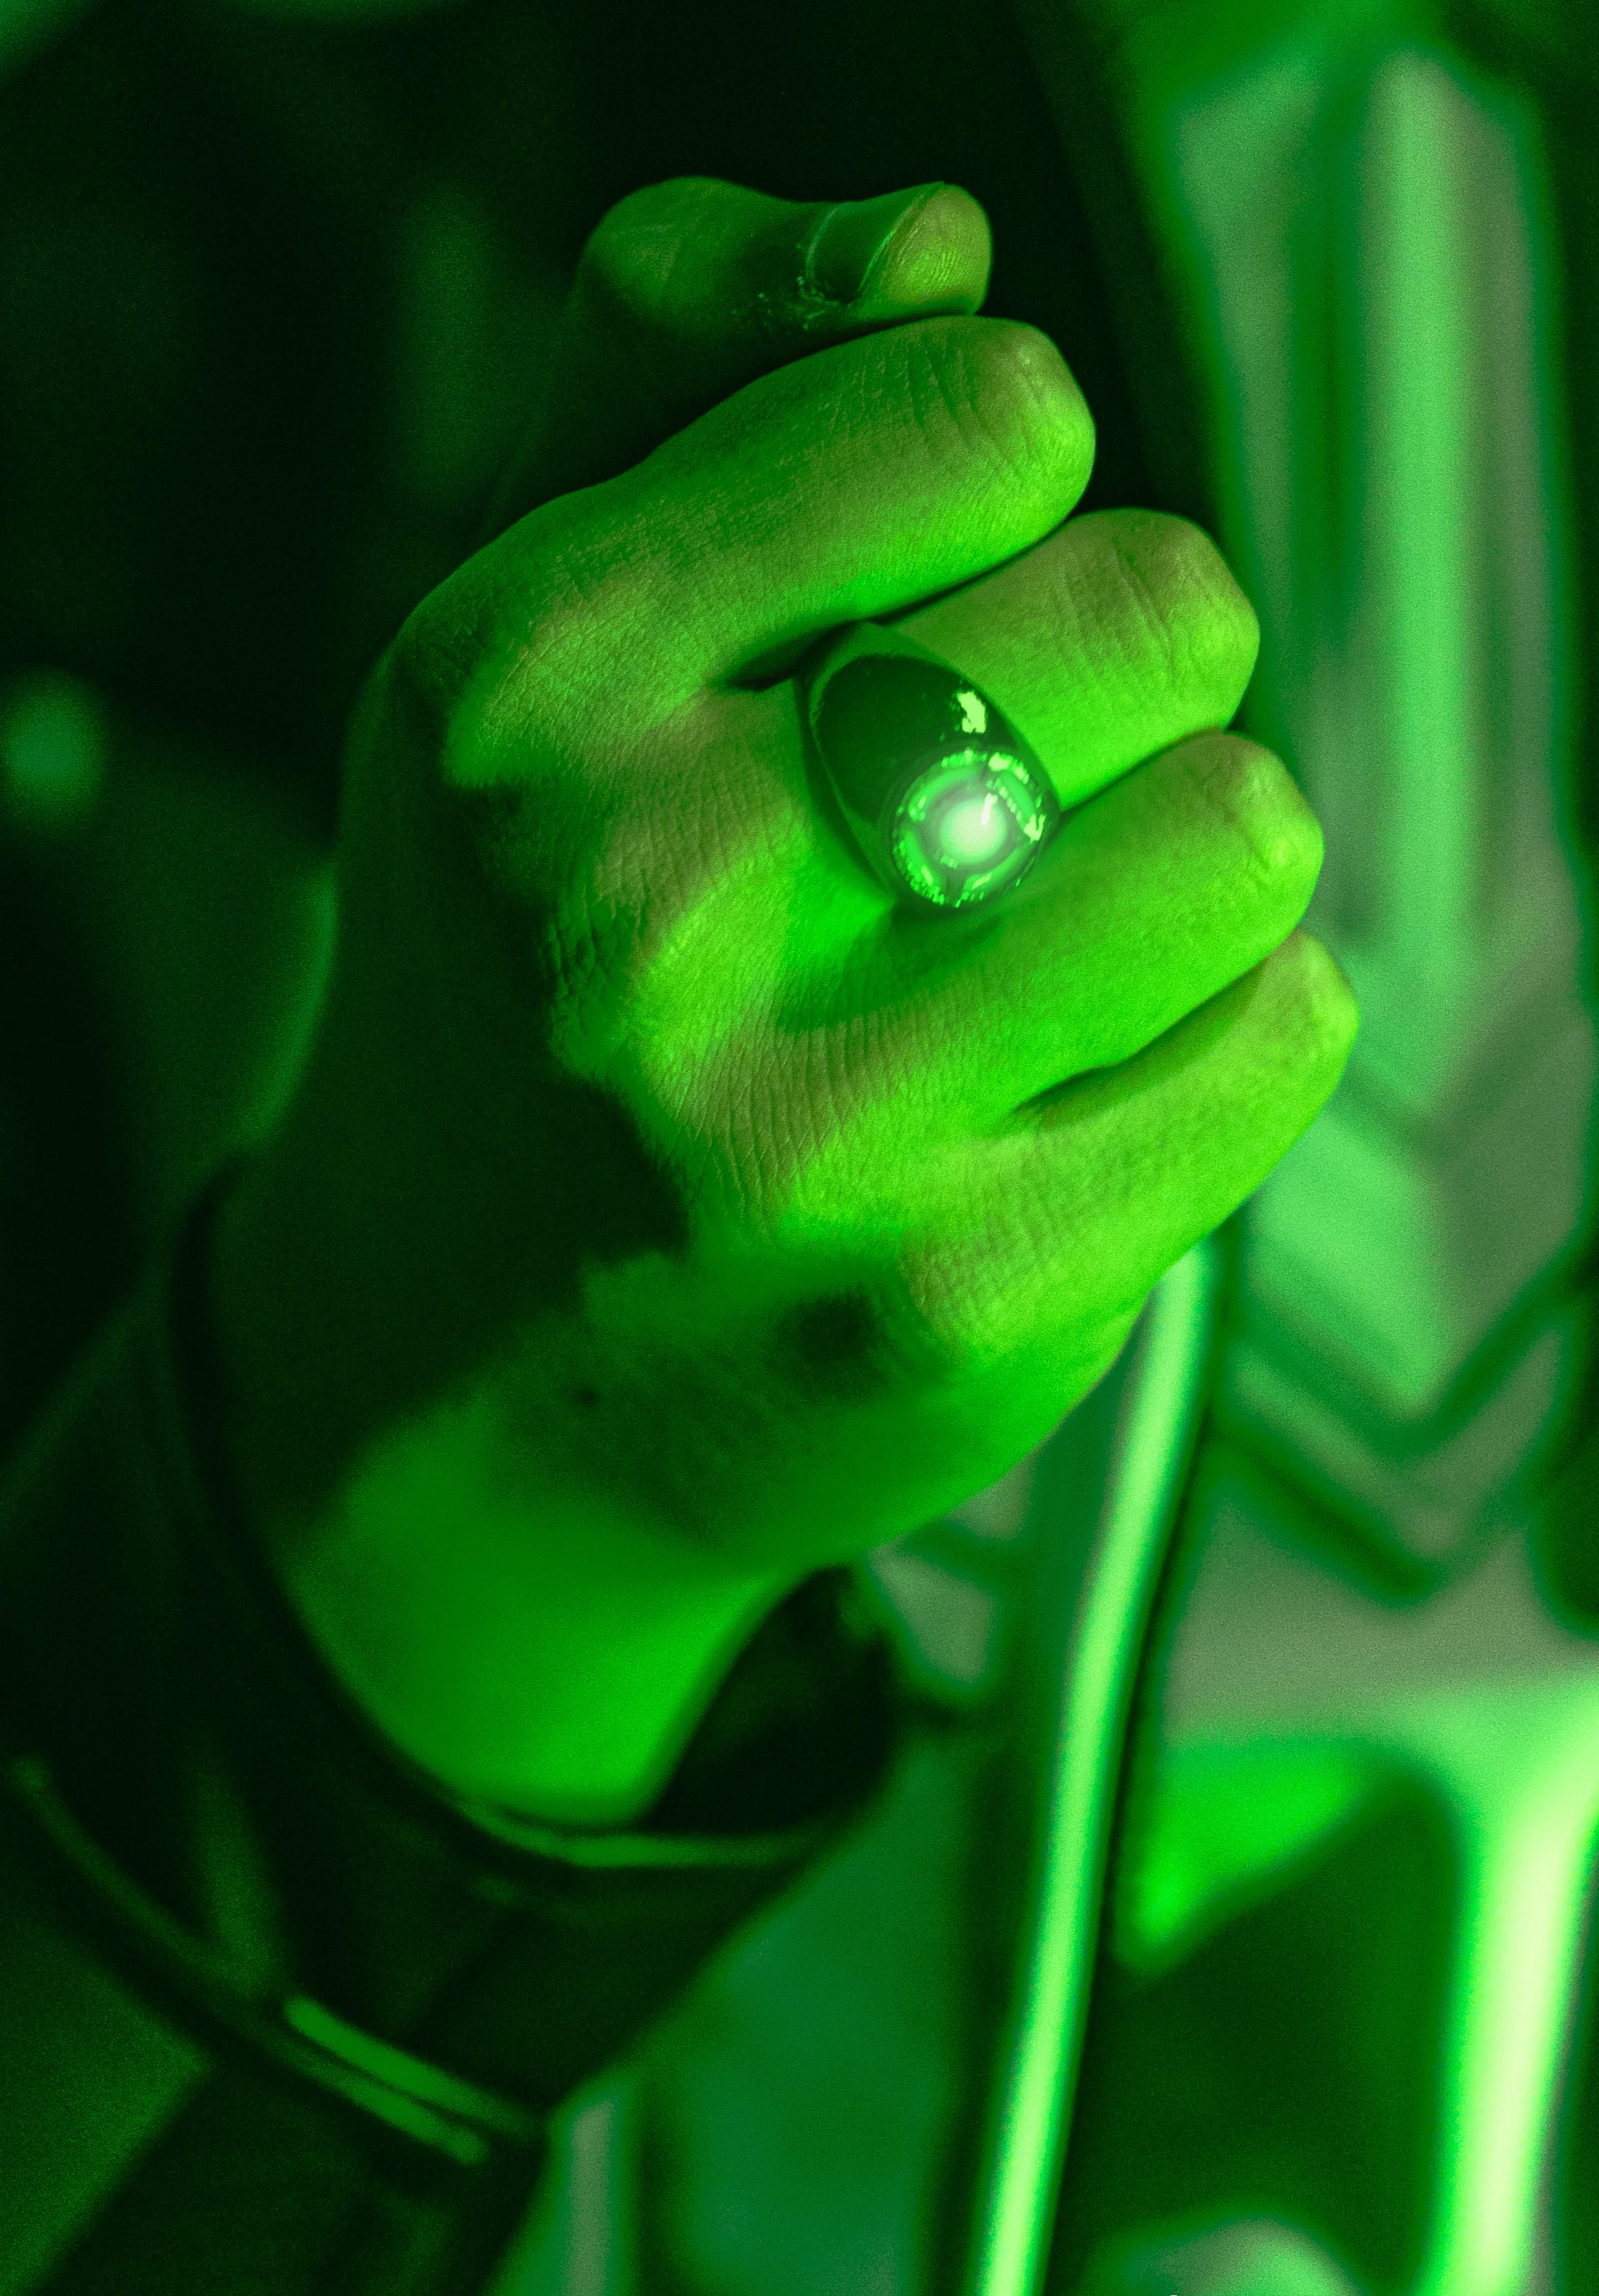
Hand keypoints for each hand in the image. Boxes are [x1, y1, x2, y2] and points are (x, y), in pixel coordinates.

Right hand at [210, 180, 1355, 1819]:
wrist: (468, 1373)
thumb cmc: (533, 963)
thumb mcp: (530, 629)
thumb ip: (686, 352)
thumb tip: (936, 241)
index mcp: (526, 683)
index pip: (989, 408)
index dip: (1007, 483)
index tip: (929, 589)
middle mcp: (642, 904)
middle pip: (1161, 606)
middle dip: (1124, 671)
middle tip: (1004, 780)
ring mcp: (806, 1130)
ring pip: (1242, 827)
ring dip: (1190, 855)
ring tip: (1051, 929)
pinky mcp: (959, 1304)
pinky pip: (1280, 1034)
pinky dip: (1224, 1030)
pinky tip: (1078, 1077)